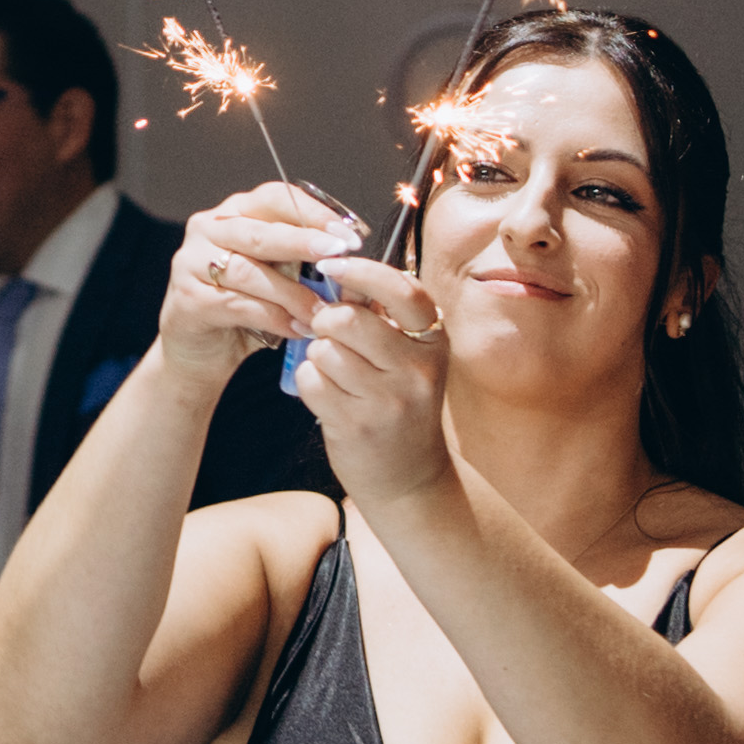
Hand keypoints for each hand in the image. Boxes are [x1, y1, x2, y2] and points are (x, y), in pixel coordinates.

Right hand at [156, 185, 355, 378]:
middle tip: (338, 254)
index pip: (274, 197)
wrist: (201, 352)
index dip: (313, 212)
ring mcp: (192, 262)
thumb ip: (303, 260)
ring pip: (249, 271)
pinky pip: (236, 305)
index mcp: (235, 212)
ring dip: (292, 293)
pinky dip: (272, 317)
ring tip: (322, 311)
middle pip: (260, 231)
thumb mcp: (278, 275)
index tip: (347, 234)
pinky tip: (296, 328)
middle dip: (304, 242)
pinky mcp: (187, 299)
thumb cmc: (246, 306)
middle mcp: (209, 229)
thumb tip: (349, 258)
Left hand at [276, 248, 452, 502]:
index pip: (402, 290)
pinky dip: (310, 382)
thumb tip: (337, 275)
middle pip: (348, 320)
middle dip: (326, 320)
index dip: (361, 271)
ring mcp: (387, 400)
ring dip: (318, 355)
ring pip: (324, 350)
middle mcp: (416, 369)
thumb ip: (382, 318)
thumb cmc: (401, 406)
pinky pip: (310, 380)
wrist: (411, 477)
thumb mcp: (408, 358)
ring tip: (335, 372)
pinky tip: (328, 395)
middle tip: (327, 331)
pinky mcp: (356, 425)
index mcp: (433, 341)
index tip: (332, 266)